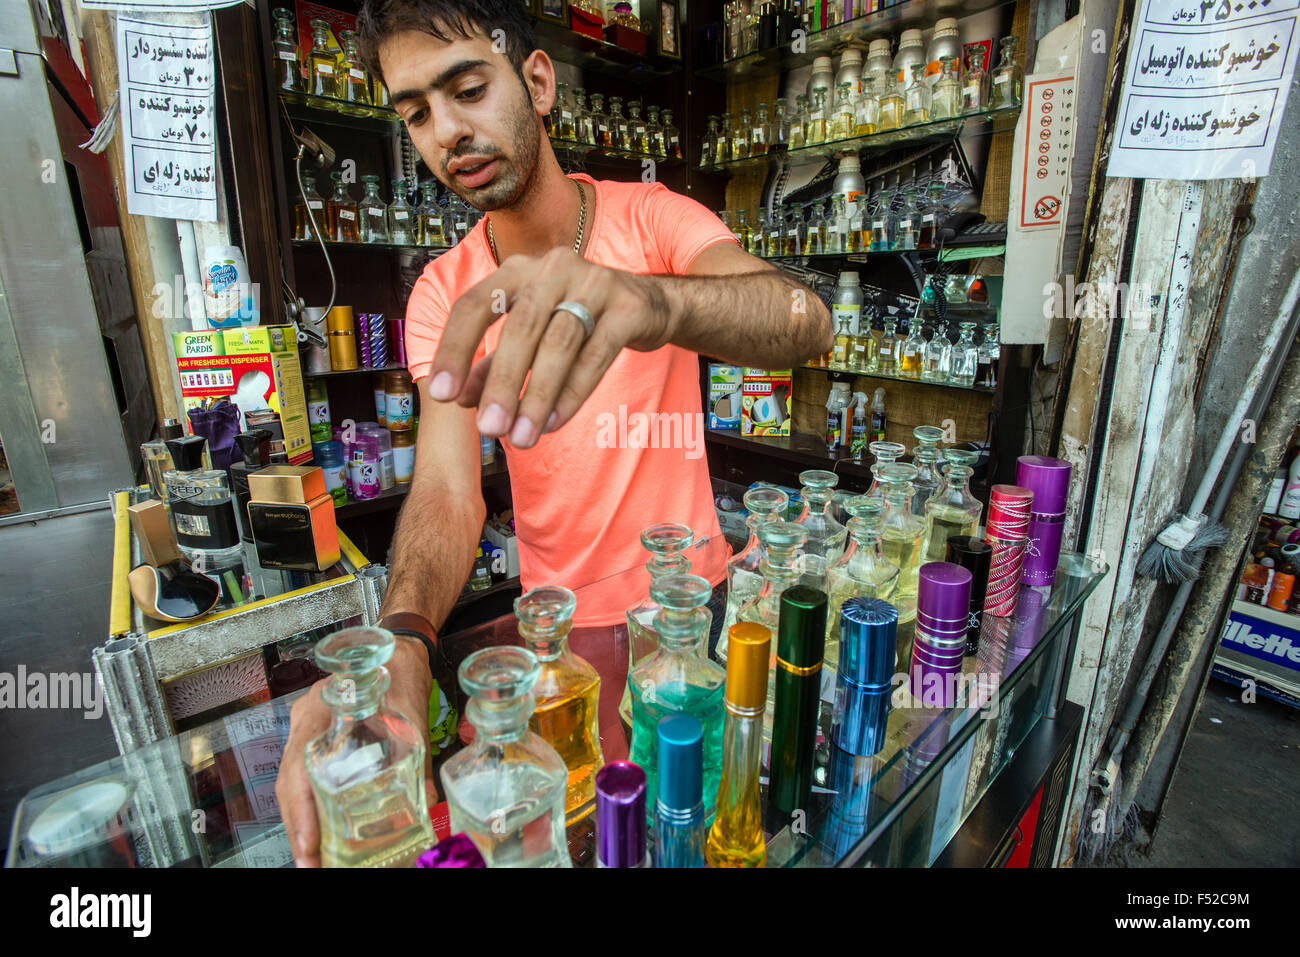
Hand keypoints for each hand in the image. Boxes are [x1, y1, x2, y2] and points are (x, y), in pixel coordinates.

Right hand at [275, 639, 436, 866]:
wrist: (397, 646)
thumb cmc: (398, 670)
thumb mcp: (411, 715)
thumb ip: (416, 758)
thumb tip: (427, 804)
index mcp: (321, 710)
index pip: (297, 768)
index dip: (299, 813)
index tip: (308, 847)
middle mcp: (305, 720)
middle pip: (289, 784)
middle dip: (299, 829)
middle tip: (311, 865)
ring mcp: (306, 729)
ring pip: (293, 783)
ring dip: (303, 822)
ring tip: (315, 858)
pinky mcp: (317, 738)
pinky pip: (304, 776)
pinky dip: (311, 805)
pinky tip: (322, 831)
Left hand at [426, 247, 674, 448]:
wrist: (647, 304)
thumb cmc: (578, 317)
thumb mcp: (530, 336)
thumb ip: (493, 362)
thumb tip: (461, 398)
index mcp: (518, 270)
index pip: (475, 305)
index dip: (455, 349)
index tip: (442, 394)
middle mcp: (553, 268)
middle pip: (521, 326)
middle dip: (501, 382)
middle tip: (489, 428)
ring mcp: (594, 284)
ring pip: (559, 343)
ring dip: (537, 395)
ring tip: (522, 437)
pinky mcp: (627, 309)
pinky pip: (596, 356)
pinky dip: (572, 393)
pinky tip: (553, 422)